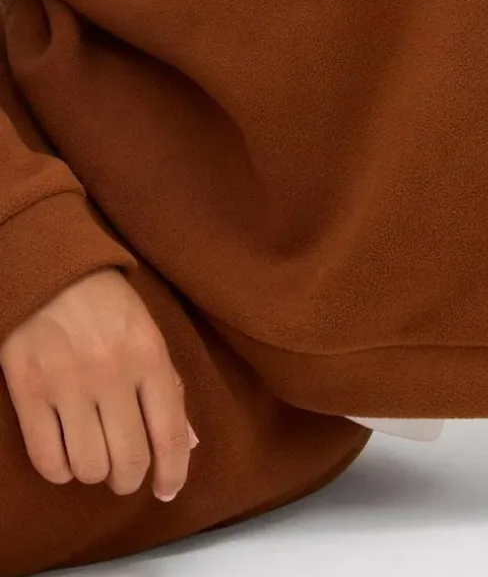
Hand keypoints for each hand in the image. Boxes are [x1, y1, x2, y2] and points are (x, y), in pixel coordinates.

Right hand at [0, 267, 197, 500]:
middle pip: (128, 459)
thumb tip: (183, 445)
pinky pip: (47, 459)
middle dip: (129, 479)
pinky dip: (59, 470)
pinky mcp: (29, 392)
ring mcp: (68, 384)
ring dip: (92, 472)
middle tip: (124, 475)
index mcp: (149, 356)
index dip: (172, 472)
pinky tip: (63, 455)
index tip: (167, 491)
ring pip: (89, 466)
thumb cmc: (106, 304)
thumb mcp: (148, 333)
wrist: (50, 271)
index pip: (169, 433)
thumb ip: (166, 387)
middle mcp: (112, 374)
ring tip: (92, 454)